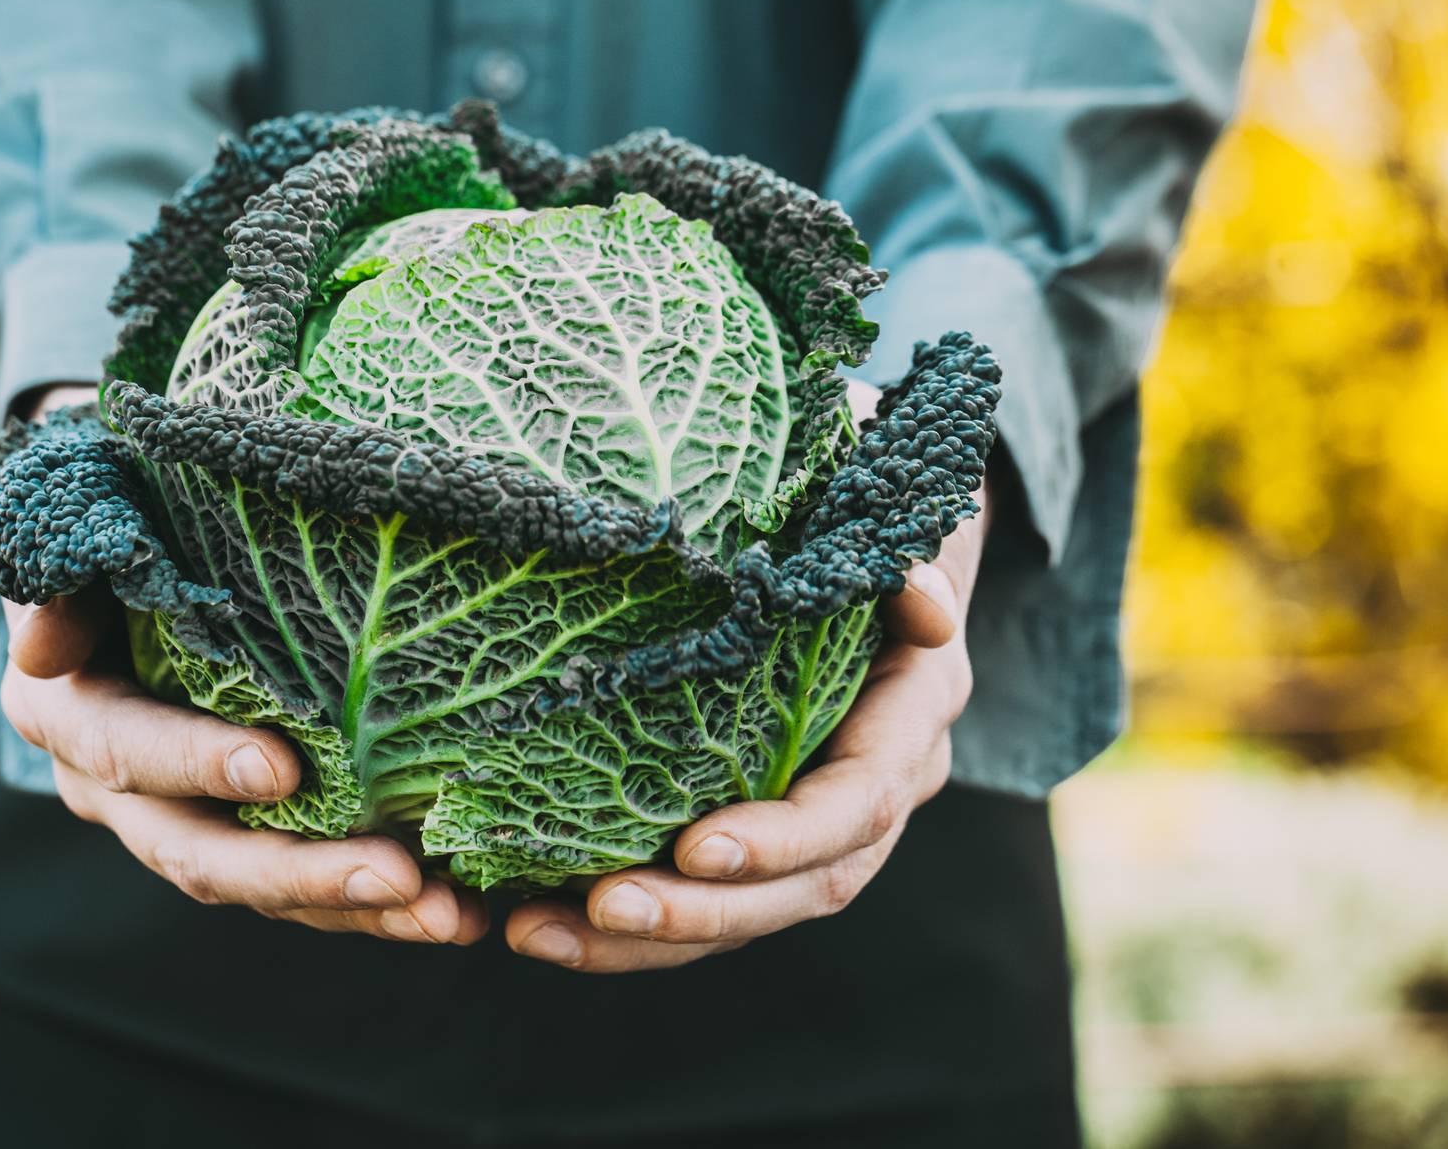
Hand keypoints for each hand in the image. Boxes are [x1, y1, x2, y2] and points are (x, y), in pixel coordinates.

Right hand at [0, 387, 486, 945]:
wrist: (123, 562)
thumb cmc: (114, 521)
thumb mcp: (78, 520)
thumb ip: (65, 575)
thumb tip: (40, 645)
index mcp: (67, 713)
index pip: (125, 750)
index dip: (196, 763)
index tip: (282, 767)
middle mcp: (115, 791)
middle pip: (201, 855)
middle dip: (301, 873)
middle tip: (399, 876)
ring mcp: (180, 820)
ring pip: (263, 888)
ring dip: (356, 906)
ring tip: (451, 916)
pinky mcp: (241, 833)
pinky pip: (302, 885)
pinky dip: (373, 902)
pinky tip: (459, 908)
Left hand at [506, 379, 986, 971]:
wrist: (862, 538)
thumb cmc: (859, 510)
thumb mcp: (886, 512)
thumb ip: (905, 551)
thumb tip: (916, 596)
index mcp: (909, 717)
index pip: (857, 804)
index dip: (785, 839)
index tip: (696, 848)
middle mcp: (871, 787)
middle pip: (799, 888)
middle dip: (701, 912)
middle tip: (600, 907)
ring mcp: (814, 820)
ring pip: (743, 911)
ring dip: (644, 938)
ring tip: (534, 932)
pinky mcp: (754, 829)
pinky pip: (700, 895)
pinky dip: (622, 922)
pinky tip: (530, 918)